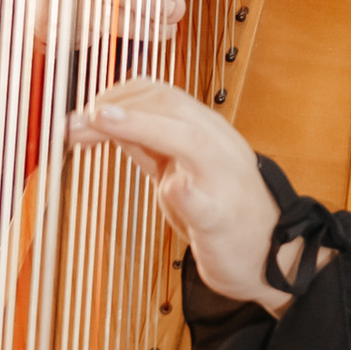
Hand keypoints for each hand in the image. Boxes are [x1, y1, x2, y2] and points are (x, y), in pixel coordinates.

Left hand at [67, 81, 290, 306]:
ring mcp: (222, 181)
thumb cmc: (226, 211)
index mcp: (205, 131)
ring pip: (188, 140)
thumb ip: (148, 143)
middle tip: (74, 121)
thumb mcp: (181, 168)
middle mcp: (216, 146)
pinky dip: (187, 194)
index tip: (81, 113)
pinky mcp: (223, 220)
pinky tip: (171, 187)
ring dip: (141, 125)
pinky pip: (207, 203)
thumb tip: (106, 118)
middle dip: (116, 106)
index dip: (115, 95)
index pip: (159, 93)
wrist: (276, 256)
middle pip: (169, 104)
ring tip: (101, 121)